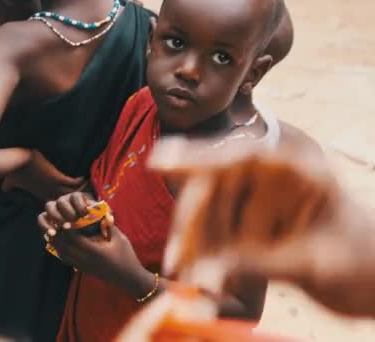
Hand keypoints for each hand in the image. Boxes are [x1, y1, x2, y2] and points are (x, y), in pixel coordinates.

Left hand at [2, 150, 84, 200]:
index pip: (56, 205)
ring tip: (89, 190)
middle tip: (86, 200)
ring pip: (71, 194)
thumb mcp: (11, 181)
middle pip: (66, 202)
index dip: (63, 208)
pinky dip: (80, 182)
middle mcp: (50, 193)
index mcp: (42, 195)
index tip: (71, 207)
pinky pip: (73, 183)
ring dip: (79, 192)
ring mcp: (55, 186)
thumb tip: (4, 188)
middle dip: (75, 203)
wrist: (18, 162)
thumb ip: (8, 185)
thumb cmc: (15, 172)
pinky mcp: (58, 178)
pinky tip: (85, 179)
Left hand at [38, 193, 154, 297]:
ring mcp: (84, 266)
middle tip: (56, 223)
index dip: (67, 229)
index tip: (65, 219)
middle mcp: (86, 260)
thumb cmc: (126, 256)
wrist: (128, 277)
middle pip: (65, 247)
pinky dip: (61, 251)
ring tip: (54, 232)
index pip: (74, 239)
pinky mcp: (84, 270)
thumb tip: (105, 212)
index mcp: (95, 251)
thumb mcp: (120, 239)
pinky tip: (60, 244)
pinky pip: (68, 260)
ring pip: (64, 255)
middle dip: (59, 235)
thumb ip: (110, 226)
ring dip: (58, 243)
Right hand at [149, 138, 374, 316]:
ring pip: (208, 216)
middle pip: (214, 189)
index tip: (159, 160)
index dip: (197, 154)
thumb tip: (208, 274)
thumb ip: (263, 265)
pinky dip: (204, 260)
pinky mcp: (249, 231)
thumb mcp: (318, 265)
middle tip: (175, 261)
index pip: (243, 158)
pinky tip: (202, 281)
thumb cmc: (364, 263)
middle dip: (190, 224)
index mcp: (297, 175)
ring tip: (188, 280)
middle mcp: (271, 185)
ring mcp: (258, 207)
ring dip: (193, 247)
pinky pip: (216, 241)